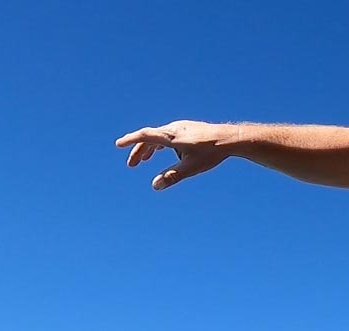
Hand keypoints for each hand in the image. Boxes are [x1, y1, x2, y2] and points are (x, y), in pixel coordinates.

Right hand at [115, 121, 233, 190]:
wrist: (229, 139)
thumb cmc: (210, 153)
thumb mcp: (190, 168)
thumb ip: (172, 176)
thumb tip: (155, 186)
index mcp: (170, 136)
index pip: (145, 136)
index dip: (130, 141)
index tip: (118, 144)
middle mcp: (173, 128)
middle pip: (150, 138)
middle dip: (139, 151)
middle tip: (132, 165)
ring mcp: (181, 127)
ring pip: (159, 137)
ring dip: (150, 149)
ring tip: (145, 161)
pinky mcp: (188, 129)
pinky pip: (169, 136)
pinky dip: (162, 145)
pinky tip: (164, 152)